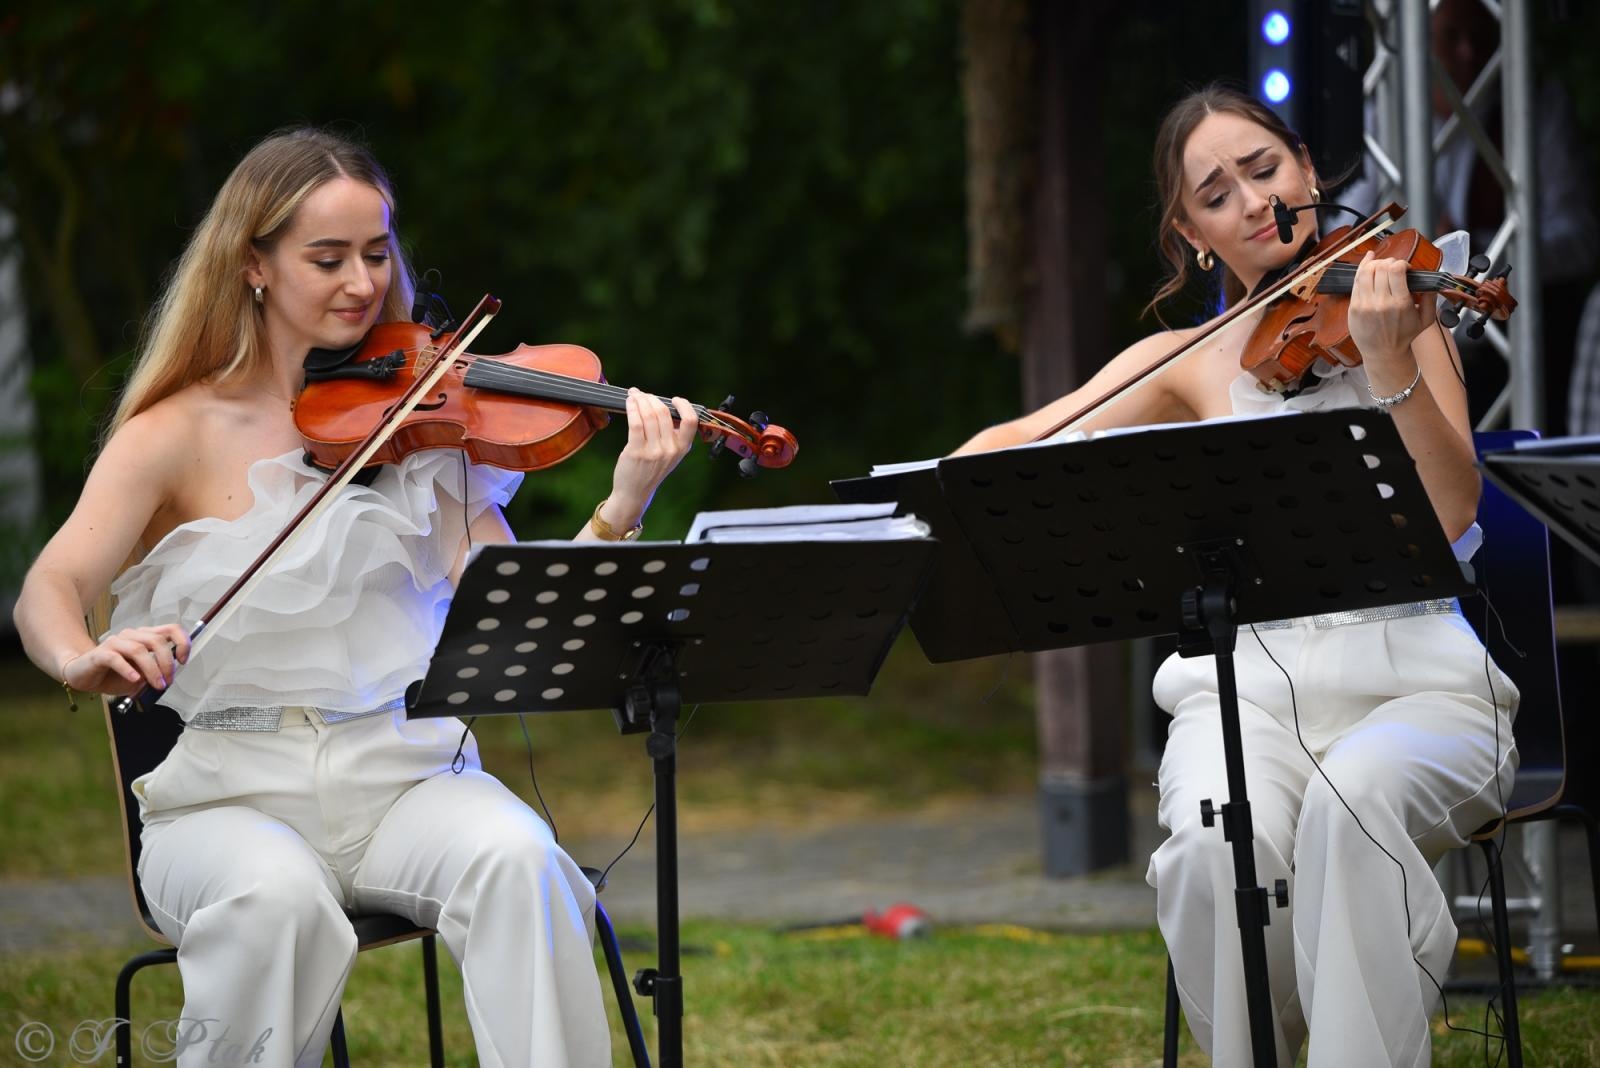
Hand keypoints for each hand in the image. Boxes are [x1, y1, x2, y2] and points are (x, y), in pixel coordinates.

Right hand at [63, 624, 189, 696]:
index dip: (182, 642)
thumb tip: (168, 679)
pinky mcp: (100, 654)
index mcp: (145, 637)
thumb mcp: (141, 676)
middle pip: (157, 641)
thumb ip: (156, 674)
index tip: (183, 660)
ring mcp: (115, 643)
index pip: (171, 629)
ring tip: (156, 685)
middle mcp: (132, 636)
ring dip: (152, 669)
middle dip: (167, 663)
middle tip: (167, 681)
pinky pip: (116, 658)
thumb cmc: (113, 674)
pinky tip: (134, 679)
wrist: (82, 675)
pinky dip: (128, 669)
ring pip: (139, 650)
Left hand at [602, 389, 698, 528]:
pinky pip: (635, 423)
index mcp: (682, 448)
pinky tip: (629, 403)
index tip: (673, 399)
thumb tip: (662, 406)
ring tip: (634, 395)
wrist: (635, 492)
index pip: (690, 421)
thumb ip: (672, 435)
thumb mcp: (670, 455)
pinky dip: (632, 408)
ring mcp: (654, 451)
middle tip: (643, 395)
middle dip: (651, 398)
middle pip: (664, 413)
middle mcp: (670, 449)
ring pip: (649, 415)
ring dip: (640, 400)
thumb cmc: (650, 470)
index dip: (683, 405)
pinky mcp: (637, 451)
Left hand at [1347, 251, 1434, 384]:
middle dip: (1389, 262)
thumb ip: (1431, 298)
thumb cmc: (1404, 336)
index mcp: (1400, 303)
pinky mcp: (1353, 307)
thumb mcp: (1426, 319)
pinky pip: (1355, 282)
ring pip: (1365, 272)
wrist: (1383, 353)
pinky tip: (1367, 263)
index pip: (1396, 270)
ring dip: (1374, 264)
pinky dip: (1361, 270)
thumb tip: (1431, 280)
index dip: (1401, 263)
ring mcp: (1364, 305)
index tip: (1405, 268)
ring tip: (1381, 266)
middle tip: (1393, 268)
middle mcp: (1381, 303)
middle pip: (1380, 268)